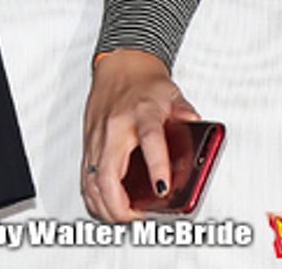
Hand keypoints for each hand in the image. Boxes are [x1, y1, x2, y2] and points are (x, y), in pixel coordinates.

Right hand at [82, 49, 199, 221]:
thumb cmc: (144, 82)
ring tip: (123, 217)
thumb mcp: (173, 94)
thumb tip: (197, 124)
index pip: (149, 139)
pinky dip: (93, 195)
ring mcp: (98, 136)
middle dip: (120, 204)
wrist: (120, 64)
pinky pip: (85, 175)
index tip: (163, 188)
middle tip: (138, 216)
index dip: (157, 167)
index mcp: (141, 113)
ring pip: (92, 179)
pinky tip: (104, 204)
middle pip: (108, 172)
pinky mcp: (88, 142)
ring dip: (105, 205)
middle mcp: (115, 127)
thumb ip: (186, 112)